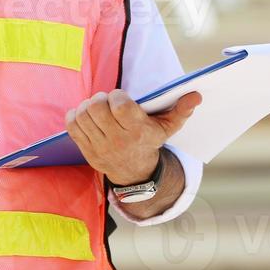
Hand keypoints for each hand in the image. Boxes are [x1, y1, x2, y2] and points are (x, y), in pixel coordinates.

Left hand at [64, 88, 202, 185]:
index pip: (119, 106)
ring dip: (87, 106)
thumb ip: (181, 110)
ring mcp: (100, 147)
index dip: (117, 96)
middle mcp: (117, 141)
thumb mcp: (168, 128)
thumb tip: (196, 95)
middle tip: (106, 102)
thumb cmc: (150, 142)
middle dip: (100, 99)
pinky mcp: (87, 151)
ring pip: (83, 116)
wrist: (136, 174)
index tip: (121, 98)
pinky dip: (75, 116)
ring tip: (97, 108)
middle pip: (97, 108)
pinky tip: (86, 116)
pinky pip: (73, 127)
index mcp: (137, 131)